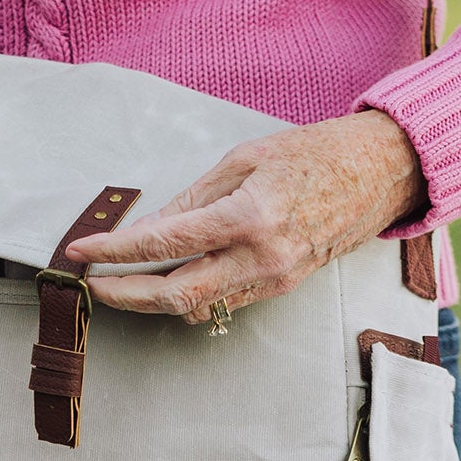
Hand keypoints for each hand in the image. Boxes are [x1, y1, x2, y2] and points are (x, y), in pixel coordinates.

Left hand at [65, 110, 427, 325]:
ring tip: (123, 281)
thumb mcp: (244, 159)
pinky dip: (190, 296)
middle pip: (177, 295)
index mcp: (249, 216)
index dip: (117, 250)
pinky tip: (168, 280)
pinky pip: (225, 302)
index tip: (82, 250)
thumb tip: (146, 230)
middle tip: (93, 283)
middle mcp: (262, 257)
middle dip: (126, 295)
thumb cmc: (312, 154)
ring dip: (155, 300)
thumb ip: (192, 199)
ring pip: (199, 306)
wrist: (378, 174)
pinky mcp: (282, 287)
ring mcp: (274, 278)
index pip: (166, 243)